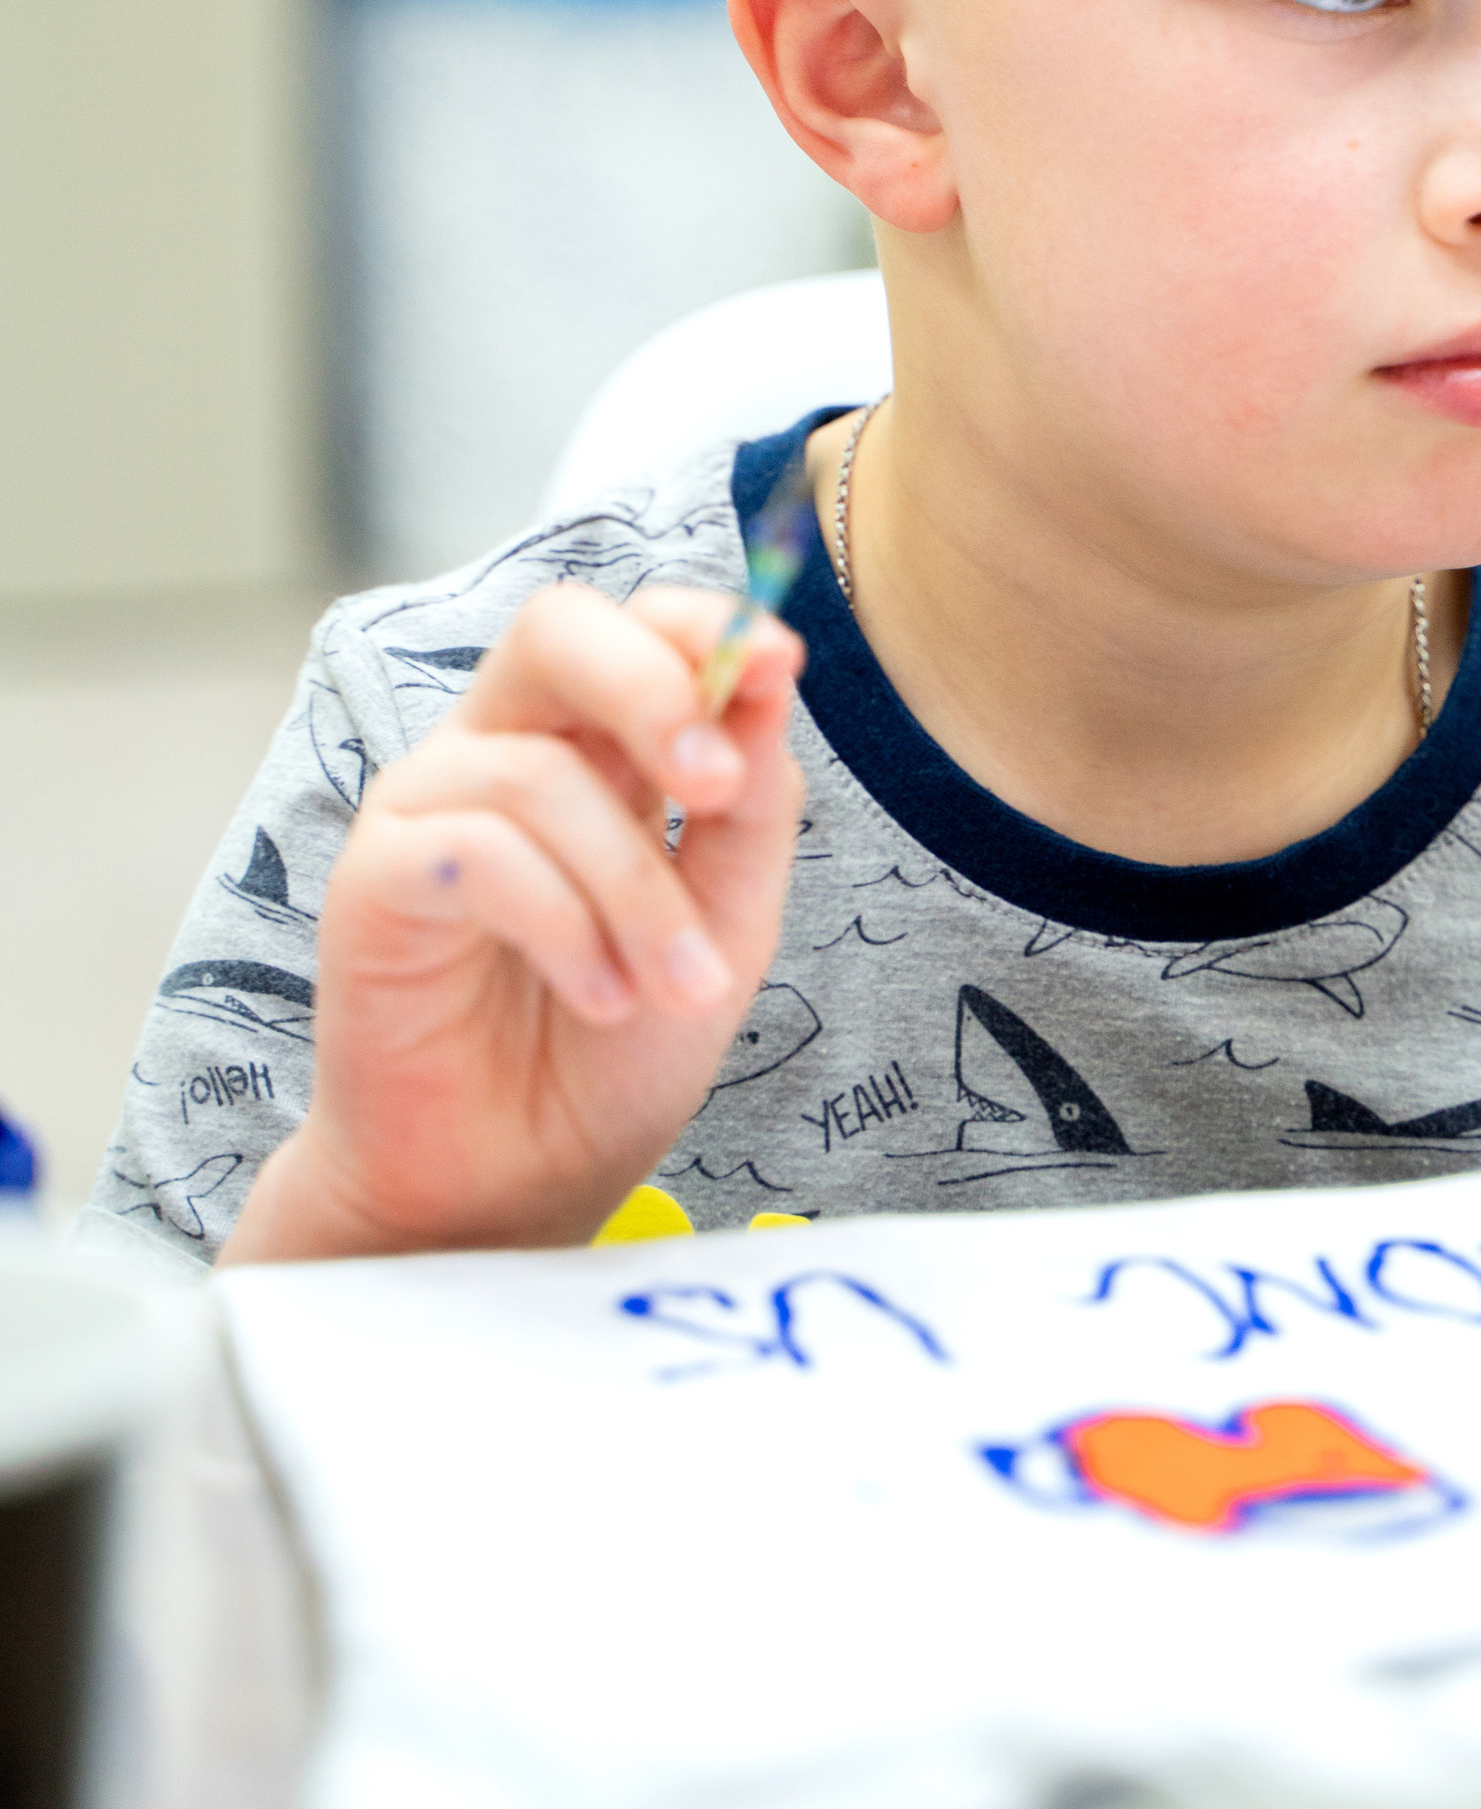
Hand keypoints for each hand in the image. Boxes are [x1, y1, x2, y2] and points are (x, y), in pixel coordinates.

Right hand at [220, 584, 805, 1261]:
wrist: (517, 1184)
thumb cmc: (614, 1048)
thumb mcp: (727, 924)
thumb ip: (750, 806)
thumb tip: (768, 673)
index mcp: (596, 745)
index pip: (637, 624)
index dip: (704, 624)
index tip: (778, 661)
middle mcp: (504, 751)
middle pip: (555, 629)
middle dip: (650, 687)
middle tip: (715, 788)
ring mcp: (430, 806)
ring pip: (544, 775)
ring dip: (636, 892)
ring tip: (676, 988)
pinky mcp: (374, 878)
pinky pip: (479, 853)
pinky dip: (564, 927)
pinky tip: (600, 994)